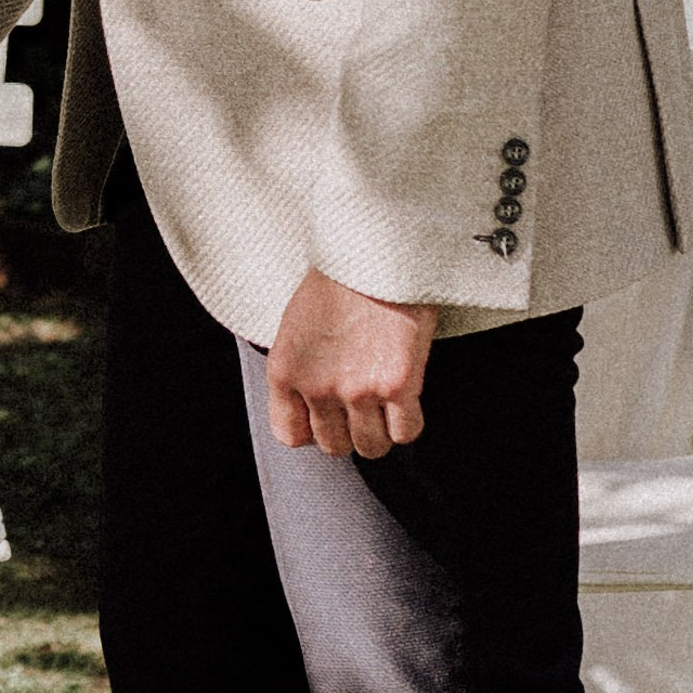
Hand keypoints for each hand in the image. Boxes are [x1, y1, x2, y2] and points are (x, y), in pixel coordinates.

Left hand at [265, 270, 437, 460]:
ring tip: (387, 406)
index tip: (328, 418)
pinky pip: (406, 432)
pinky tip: (408, 401)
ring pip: (371, 447)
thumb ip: (301, 367)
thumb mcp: (296, 324)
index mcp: (284, 371)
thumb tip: (314, 401)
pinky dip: (408, 423)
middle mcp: (318, 386)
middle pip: (334, 446)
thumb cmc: (340, 275)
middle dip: (350, 431)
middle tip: (363, 407)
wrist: (375, 246)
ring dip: (380, 431)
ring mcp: (358, 389)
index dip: (313, 430)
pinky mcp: (398, 384)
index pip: (291, 435)